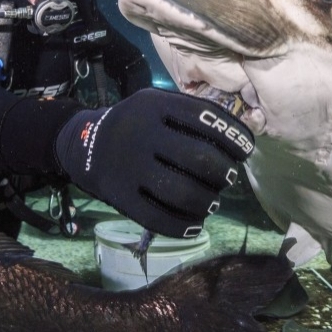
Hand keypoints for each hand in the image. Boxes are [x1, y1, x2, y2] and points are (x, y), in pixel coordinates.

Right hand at [55, 88, 253, 236]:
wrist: (84, 145)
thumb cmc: (136, 125)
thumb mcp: (156, 105)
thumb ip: (191, 115)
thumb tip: (238, 140)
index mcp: (153, 105)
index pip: (204, 117)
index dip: (232, 135)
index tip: (246, 150)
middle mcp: (141, 134)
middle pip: (198, 158)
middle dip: (224, 172)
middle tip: (228, 178)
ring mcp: (129, 168)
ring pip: (183, 193)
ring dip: (208, 201)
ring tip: (213, 201)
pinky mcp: (121, 198)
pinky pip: (159, 219)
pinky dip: (184, 226)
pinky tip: (195, 224)